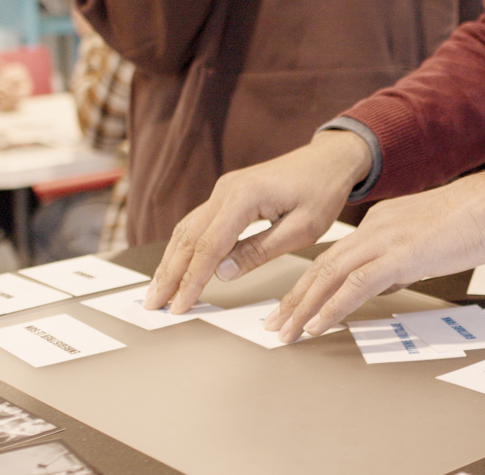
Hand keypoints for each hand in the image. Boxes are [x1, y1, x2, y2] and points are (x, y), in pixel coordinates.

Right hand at [143, 130, 370, 313]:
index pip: (209, 246)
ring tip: (159, 290)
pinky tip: (177, 265)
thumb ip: (260, 250)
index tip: (181, 304)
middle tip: (155, 303)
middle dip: (170, 273)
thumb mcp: (302, 229)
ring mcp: (224, 189)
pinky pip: (198, 223)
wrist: (329, 160)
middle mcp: (226, 189)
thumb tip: (223, 273)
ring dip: (171, 261)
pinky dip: (185, 247)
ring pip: (187, 229)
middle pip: (188, 237)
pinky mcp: (227, 194)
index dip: (192, 279)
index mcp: (245, 197)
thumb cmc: (322, 191)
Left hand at [264, 171, 484, 342]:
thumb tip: (379, 286)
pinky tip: (318, 325)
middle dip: (294, 298)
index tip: (292, 306)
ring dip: (304, 306)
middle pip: (321, 266)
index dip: (308, 284)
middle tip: (274, 324)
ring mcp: (385, 240)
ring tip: (287, 331)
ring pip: (331, 275)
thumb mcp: (424, 245)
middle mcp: (373, 228)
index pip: (334, 258)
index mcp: (377, 223)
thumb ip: (397, 264)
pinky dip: (333, 306)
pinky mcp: (401, 254)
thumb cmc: (470, 223)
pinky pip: (357, 284)